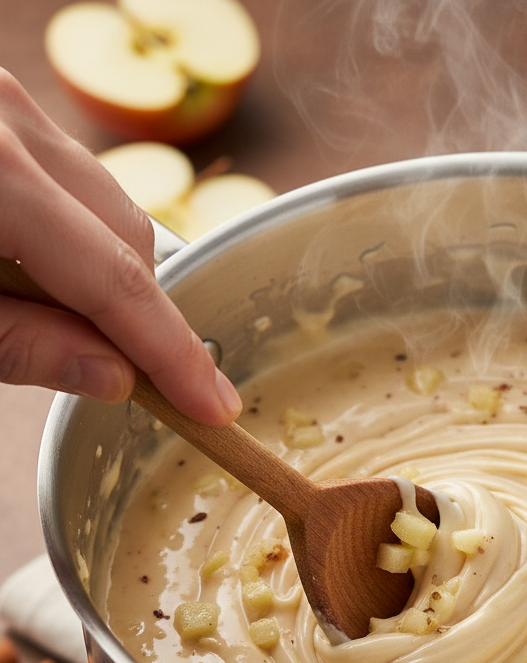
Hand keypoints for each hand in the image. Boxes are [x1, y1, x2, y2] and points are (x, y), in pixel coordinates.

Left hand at [0, 69, 239, 424]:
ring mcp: (6, 101)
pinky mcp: (0, 105)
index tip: (213, 405)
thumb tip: (111, 377)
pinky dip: (71, 231)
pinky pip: (69, 175)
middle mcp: (11, 120)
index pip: (118, 282)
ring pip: (107, 205)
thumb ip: (16, 345)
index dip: (172, 353)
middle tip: (122, 375)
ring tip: (55, 314)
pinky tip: (30, 263)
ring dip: (102, 272)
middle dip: (135, 313)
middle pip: (128, 238)